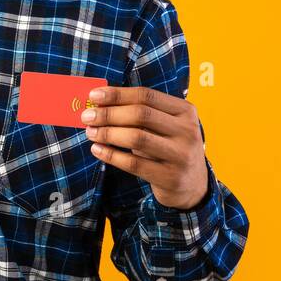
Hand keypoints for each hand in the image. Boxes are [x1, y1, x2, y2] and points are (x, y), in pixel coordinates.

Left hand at [80, 86, 206, 209]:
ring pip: (137, 138)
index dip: (117, 94)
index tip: (93, 96)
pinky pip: (134, 164)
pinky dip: (111, 155)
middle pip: (141, 115)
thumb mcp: (165, 126)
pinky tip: (97, 150)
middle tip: (87, 116)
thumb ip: (140, 113)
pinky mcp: (170, 177)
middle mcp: (187, 131)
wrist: (193, 185)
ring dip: (108, 133)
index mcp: (185, 111)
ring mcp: (181, 155)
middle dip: (109, 114)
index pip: (147, 95)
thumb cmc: (169, 147)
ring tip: (90, 132)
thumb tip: (99, 103)